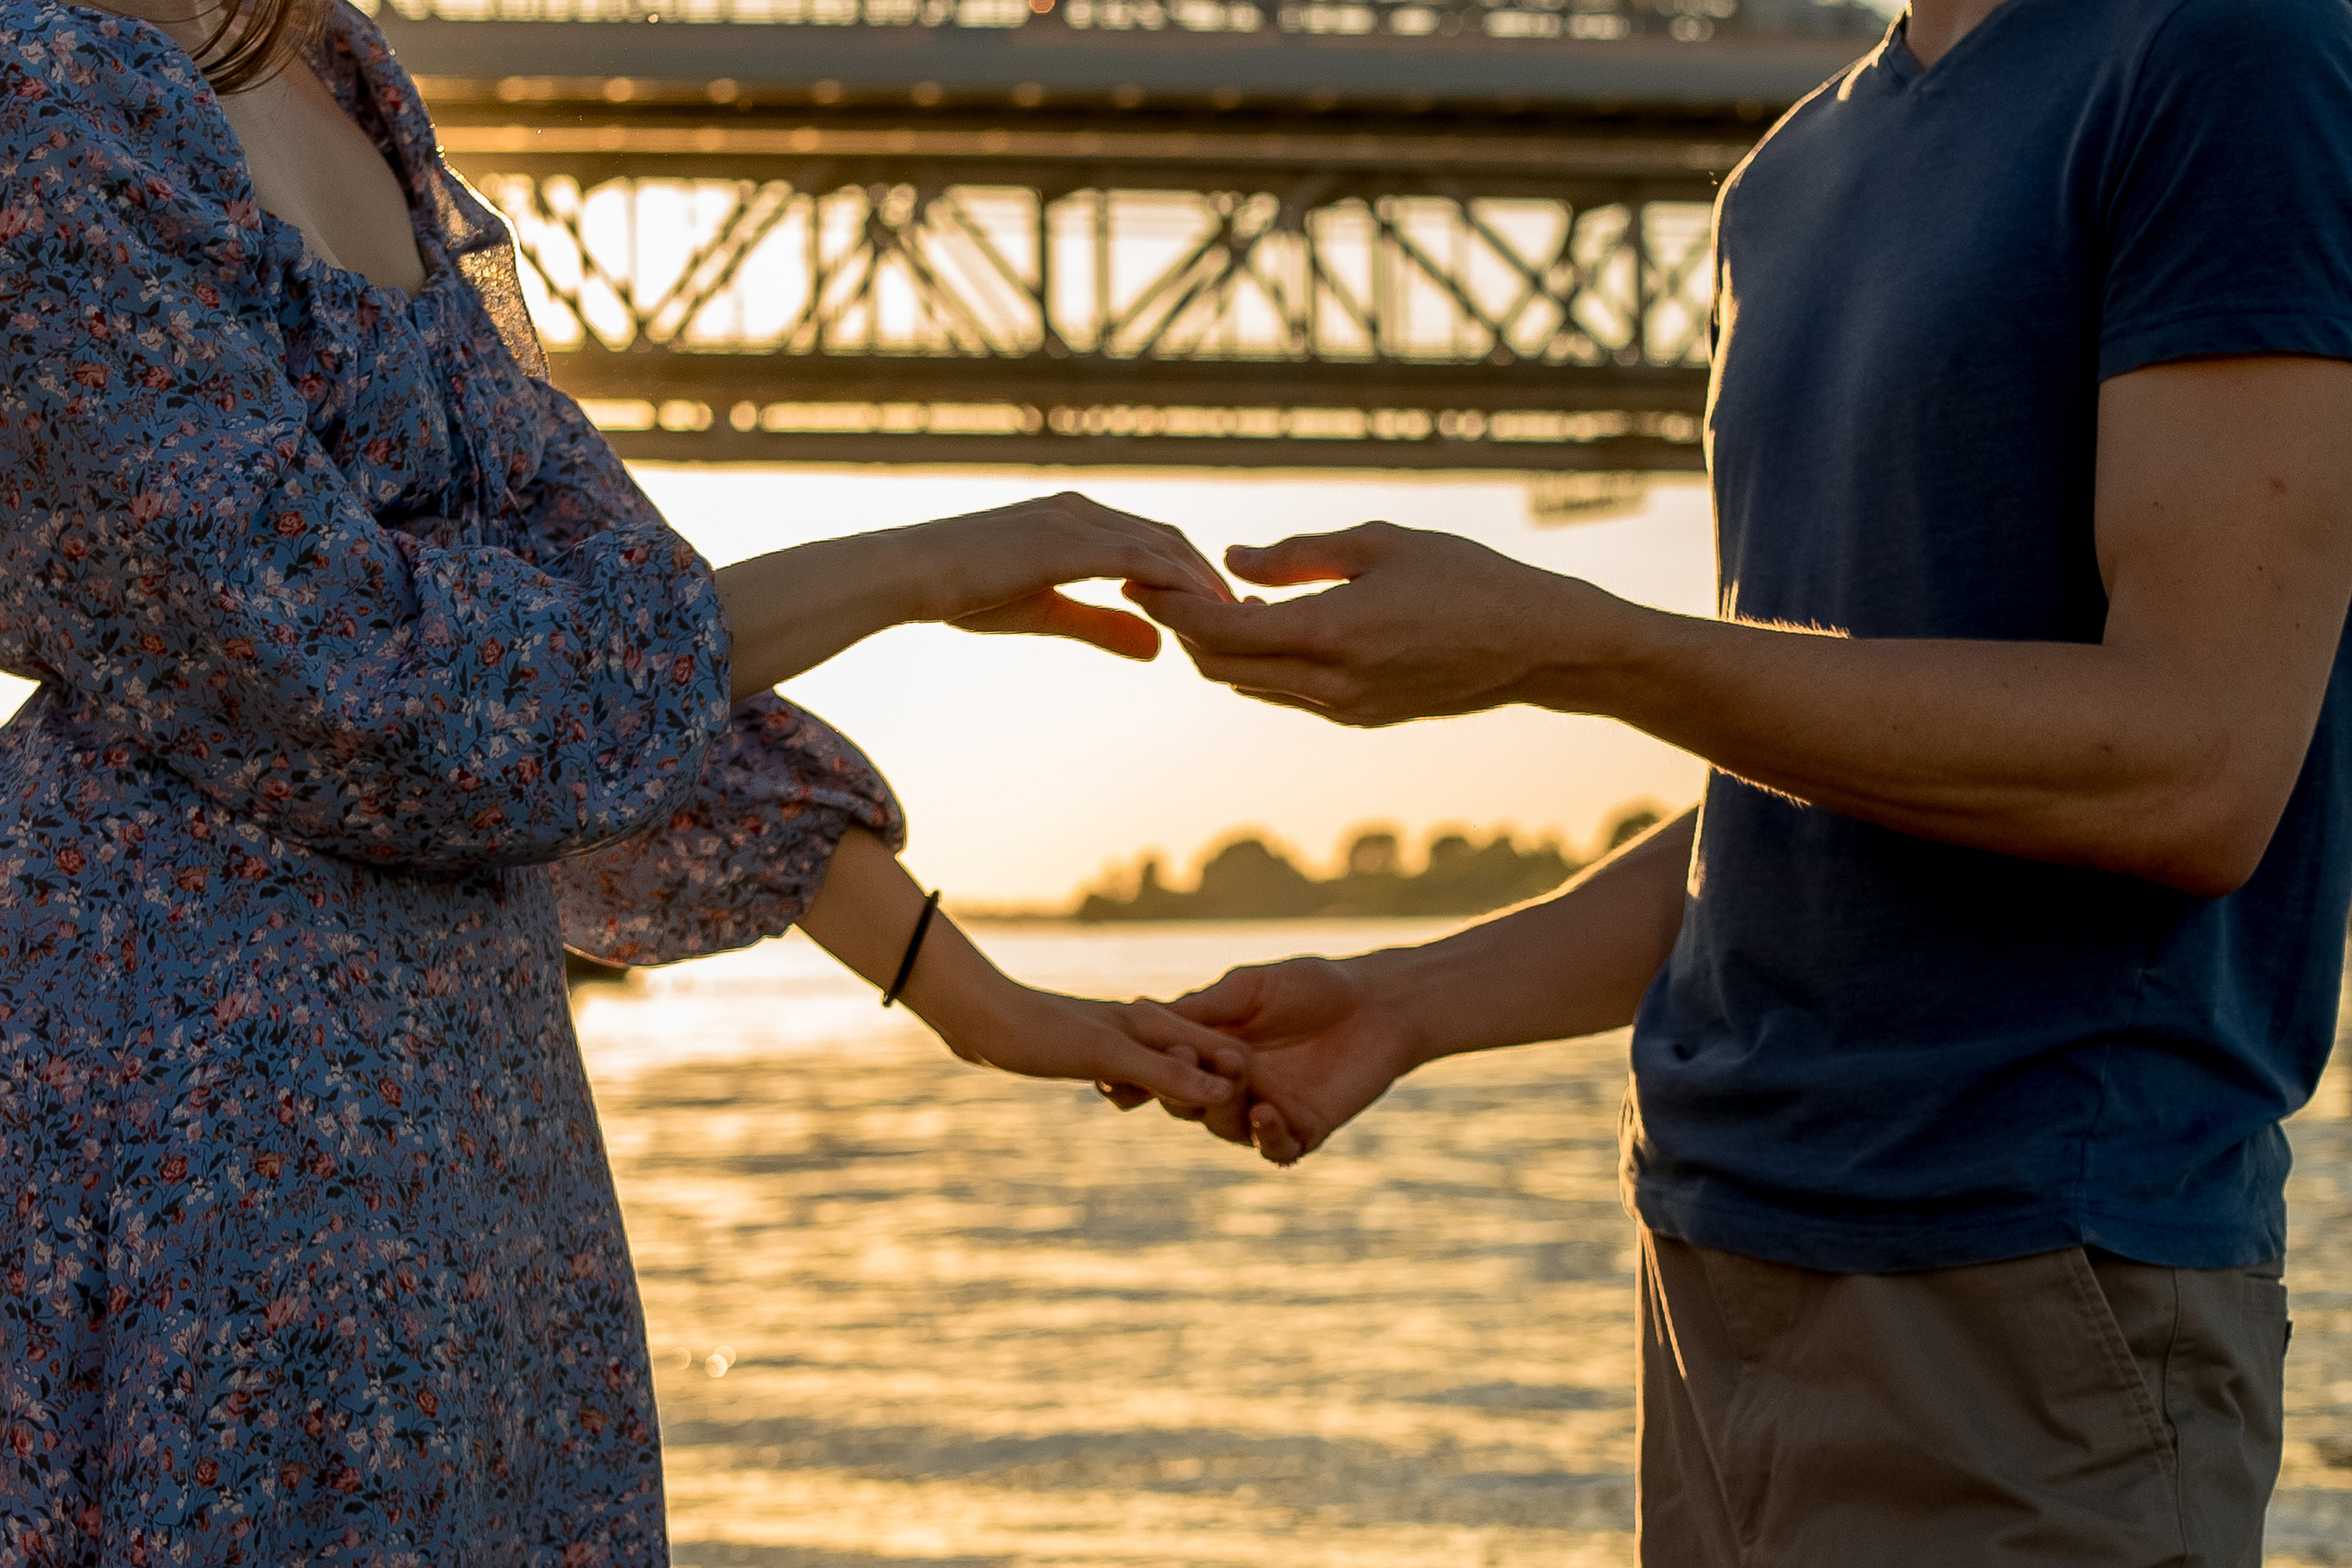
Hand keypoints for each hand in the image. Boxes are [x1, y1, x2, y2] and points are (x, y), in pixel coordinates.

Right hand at [910, 492, 1232, 660]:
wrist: (909, 574)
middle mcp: (1080, 510)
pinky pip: (1138, 560)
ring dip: (1200, 584)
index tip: (1218, 611)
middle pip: (1168, 540)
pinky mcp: (1067, 540)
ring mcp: (1074, 520)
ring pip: (1161, 547)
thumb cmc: (962, 592)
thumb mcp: (1045, 612)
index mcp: (1074, 520)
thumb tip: (1158, 649)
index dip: (1189, 575)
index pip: (1152, 541)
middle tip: (1243, 619)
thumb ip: (1103, 625)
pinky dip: (1173, 585)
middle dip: (1208, 578)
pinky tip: (1196, 614)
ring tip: (1231, 622)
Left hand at [931, 985, 1251, 1111]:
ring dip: (1173, 1094)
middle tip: (1229, 1124)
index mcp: (1159, 1022)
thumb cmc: (1040, 1034)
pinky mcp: (1096, 1052)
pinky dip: (1135, 1092)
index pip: (1225, 1052)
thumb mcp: (1108, 1058)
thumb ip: (1166, 1074)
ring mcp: (1122, 1039)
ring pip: (1168, 1072)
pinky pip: (1133, 1077)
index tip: (1262, 1117)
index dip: (1244, 1084)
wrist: (981, 1018)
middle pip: (1202, 1063)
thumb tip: (1226, 1093)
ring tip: (1170, 1111)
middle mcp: (1147, 1027)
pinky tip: (1115, 1098)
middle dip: (1213, 1093)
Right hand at [1114, 956, 1425, 1164]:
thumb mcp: (1248, 989)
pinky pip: (1276, 1148)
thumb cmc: (1311, 985)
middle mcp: (1230, 1088)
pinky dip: (1267, 1136)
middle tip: (1182, 1061)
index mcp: (1209, 1053)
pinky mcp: (1303, 1130)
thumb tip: (1139, 1011)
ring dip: (1223, 1106)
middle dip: (1179, 1086)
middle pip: (1186, 1102)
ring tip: (1234, 1077)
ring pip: (1225, 1127)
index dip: (1140, 1074)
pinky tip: (1265, 1113)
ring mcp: (1264, 1112)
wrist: (1378, 1003)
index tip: (1117, 1070)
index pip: (1163, 1071)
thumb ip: (1202, 1009)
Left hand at [1127, 521, 1618, 724]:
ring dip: (1219, 650)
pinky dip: (1257, 664)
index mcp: (1333, 633)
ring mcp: (1344, 709)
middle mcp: (1331, 683)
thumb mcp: (1381, 543)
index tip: (1142, 576)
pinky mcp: (1359, 719)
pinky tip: (1261, 628)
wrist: (1536, 647)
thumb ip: (1298, 555)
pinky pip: (1285, 695)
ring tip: (1206, 602)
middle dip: (1182, 630)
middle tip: (1162, 586)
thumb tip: (1232, 561)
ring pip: (1249, 686)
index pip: (1221, 629)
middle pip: (1220, 667)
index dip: (1172, 604)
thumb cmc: (1468, 578)